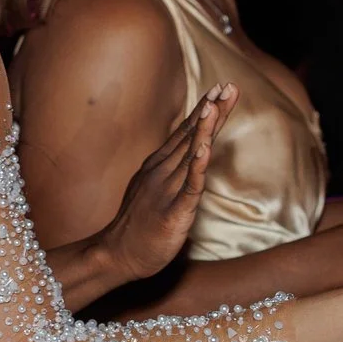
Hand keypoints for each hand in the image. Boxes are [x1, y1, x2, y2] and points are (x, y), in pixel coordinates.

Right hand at [95, 84, 236, 282]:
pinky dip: (197, 167)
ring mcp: (165, 191)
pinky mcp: (172, 213)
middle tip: (227, 86)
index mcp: (158, 167)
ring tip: (215, 105)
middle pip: (191, 137)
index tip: (218, 89)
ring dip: (204, 129)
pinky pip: (189, 187)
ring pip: (190, 155)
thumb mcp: (150, 190)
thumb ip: (166, 171)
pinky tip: (205, 150)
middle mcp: (161, 173)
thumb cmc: (137, 227)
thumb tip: (184, 155)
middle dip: (211, 111)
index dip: (203, 111)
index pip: (185, 133)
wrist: (115, 255)